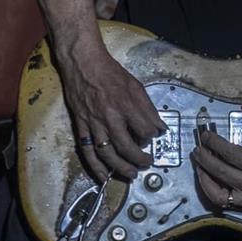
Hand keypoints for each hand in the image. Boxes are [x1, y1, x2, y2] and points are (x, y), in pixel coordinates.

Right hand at [57, 46, 166, 180]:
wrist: (83, 64)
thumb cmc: (111, 73)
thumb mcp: (136, 86)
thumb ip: (148, 108)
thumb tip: (160, 127)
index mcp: (126, 105)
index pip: (145, 130)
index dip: (153, 136)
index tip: (154, 136)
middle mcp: (110, 117)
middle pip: (127, 146)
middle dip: (140, 159)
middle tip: (147, 163)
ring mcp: (94, 123)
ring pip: (108, 153)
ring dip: (121, 167)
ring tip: (131, 174)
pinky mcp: (81, 125)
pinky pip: (88, 150)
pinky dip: (95, 166)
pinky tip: (104, 176)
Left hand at [192, 131, 241, 214]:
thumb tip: (231, 149)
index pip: (230, 153)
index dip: (215, 143)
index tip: (207, 136)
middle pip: (220, 170)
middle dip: (205, 158)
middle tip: (198, 149)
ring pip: (216, 191)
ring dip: (204, 178)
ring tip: (199, 166)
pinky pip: (224, 201)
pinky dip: (214, 191)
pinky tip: (209, 182)